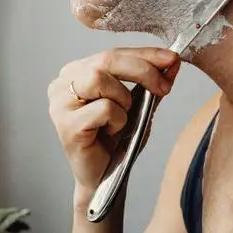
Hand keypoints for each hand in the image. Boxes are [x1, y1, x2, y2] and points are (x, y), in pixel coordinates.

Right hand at [47, 47, 180, 210]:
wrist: (105, 178)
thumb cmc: (115, 141)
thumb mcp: (138, 106)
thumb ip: (151, 83)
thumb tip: (172, 62)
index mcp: (76, 73)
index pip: (112, 53)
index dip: (144, 54)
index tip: (171, 58)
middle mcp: (62, 84)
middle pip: (105, 60)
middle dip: (142, 70)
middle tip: (164, 86)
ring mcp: (60, 104)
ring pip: (99, 78)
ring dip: (124, 99)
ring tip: (124, 118)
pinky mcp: (67, 124)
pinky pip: (104, 108)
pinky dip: (118, 120)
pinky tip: (111, 132)